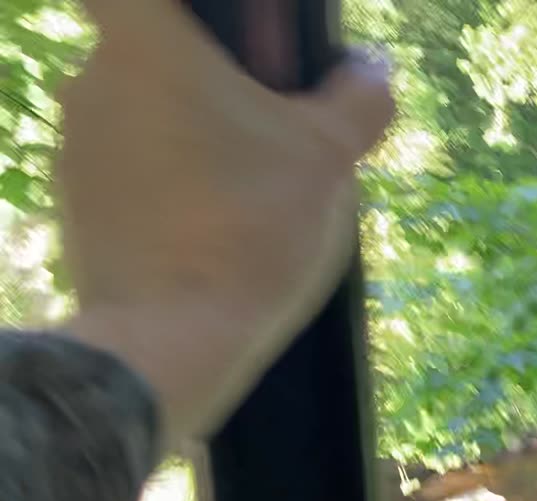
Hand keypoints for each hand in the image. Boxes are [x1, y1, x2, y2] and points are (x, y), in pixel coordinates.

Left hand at [57, 0, 394, 444]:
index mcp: (147, 47)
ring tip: (258, 192)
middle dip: (212, 81)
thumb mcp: (332, 157)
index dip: (189, 8)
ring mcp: (75, 149)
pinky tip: (220, 231)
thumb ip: (358, 99)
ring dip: (194, 137)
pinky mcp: (75, 208)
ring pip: (143, 116)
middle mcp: (92, 85)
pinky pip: (130, 173)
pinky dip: (170, 187)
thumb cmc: (253, 228)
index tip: (235, 38)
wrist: (174, 340)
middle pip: (154, 52)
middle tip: (276, 126)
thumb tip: (371, 72)